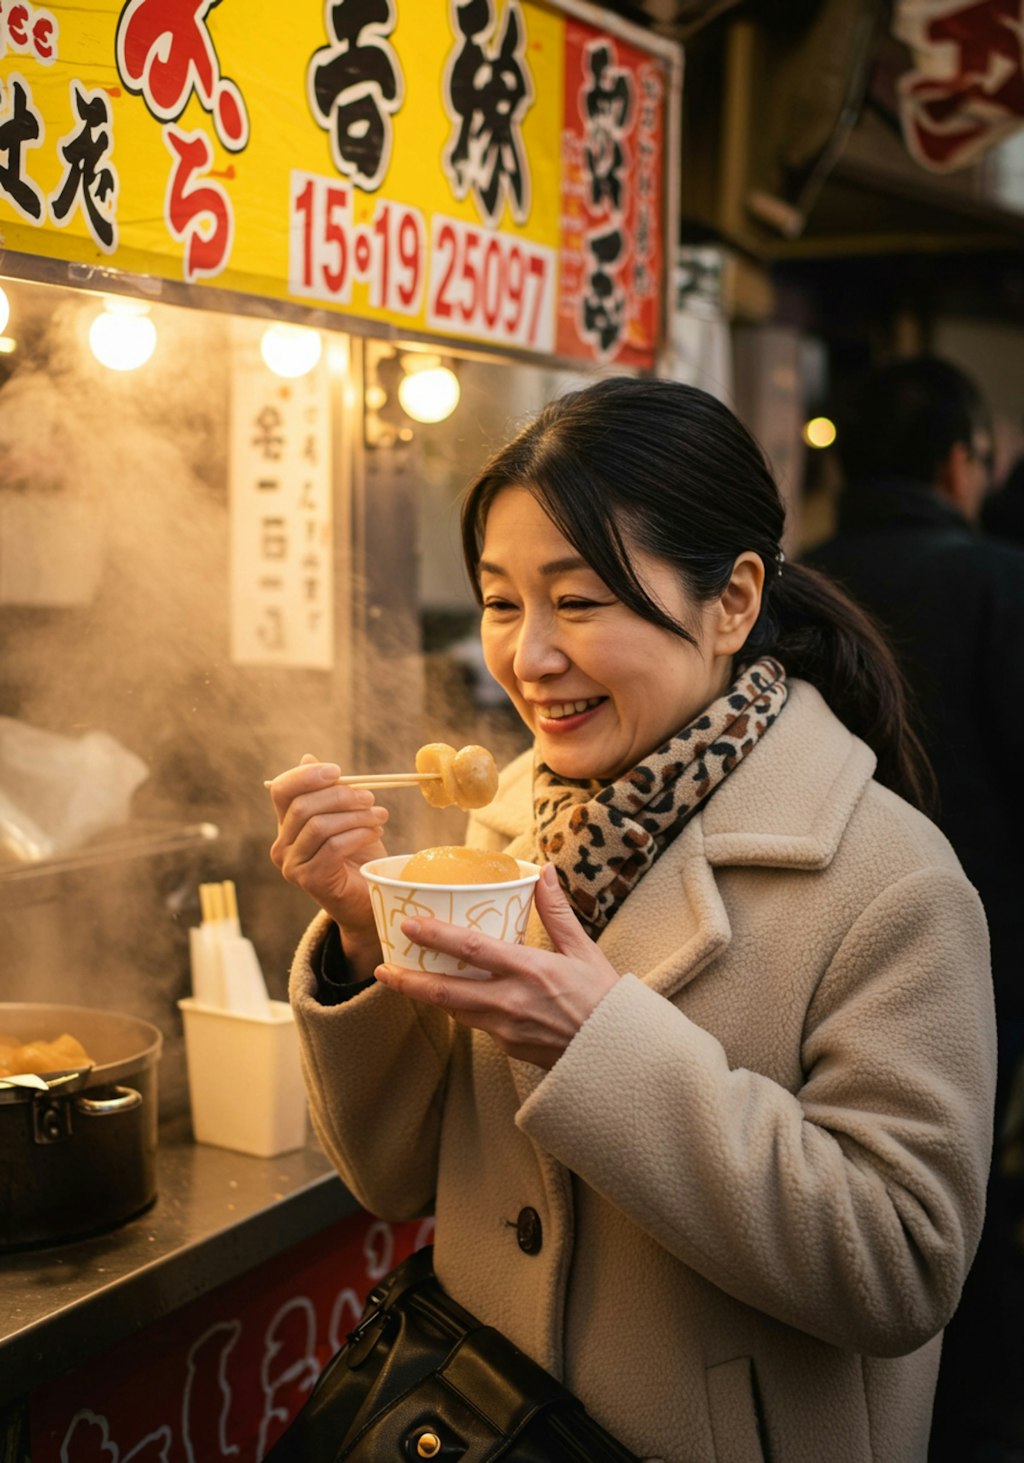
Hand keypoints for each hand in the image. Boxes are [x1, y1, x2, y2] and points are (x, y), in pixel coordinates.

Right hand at [267, 754, 388, 964]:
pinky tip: (375, 833)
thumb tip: (308, 758)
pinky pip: (333, 848)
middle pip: (303, 806)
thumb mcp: (345, 818)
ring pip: (319, 826)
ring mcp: (292, 866)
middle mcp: (282, 846)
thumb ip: (328, 792)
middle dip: (341, 796)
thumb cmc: (358, 857)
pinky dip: (358, 835)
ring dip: (355, 816)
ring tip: (380, 816)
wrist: (369, 901)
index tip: (338, 771)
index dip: (306, 776)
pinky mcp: (309, 881)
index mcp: (286, 826)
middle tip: (371, 797)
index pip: (282, 790)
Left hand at [374, 864, 620, 1068]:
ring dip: (425, 995)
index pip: (472, 950)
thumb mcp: (584, 950)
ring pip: (454, 1011)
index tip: (408, 924)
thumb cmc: (604, 999)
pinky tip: (447, 997)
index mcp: (531, 971)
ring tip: (401, 979)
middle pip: (446, 992)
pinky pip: (475, 1024)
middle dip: (409, 980)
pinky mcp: (508, 1047)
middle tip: (381, 968)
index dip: (436, 936)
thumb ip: (556, 911)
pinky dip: (456, 1008)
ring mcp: (507, 1029)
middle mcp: (512, 1002)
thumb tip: (543, 871)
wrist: (620, 1057)